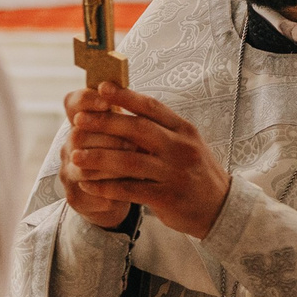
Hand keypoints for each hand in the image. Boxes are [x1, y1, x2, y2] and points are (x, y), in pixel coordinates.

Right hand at [58, 85, 135, 231]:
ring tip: (135, 168)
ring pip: (81, 166)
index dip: (87, 100)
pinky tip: (128, 190)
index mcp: (82, 123)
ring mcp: (68, 171)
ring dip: (111, 166)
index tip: (107, 103)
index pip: (73, 103)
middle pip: (77, 135)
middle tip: (134, 144)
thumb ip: (128, 117)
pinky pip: (88, 192)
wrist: (123, 193)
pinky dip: (110, 191)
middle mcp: (69, 145)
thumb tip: (139, 100)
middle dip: (108, 139)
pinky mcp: (74, 196)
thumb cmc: (127, 154)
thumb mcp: (129, 132)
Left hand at [60, 83, 232, 241]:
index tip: (100, 87)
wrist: (221, 208)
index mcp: (184, 129)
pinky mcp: (166, 197)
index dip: (125, 96)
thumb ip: (161, 129)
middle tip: (78, 121)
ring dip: (98, 157)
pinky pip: (129, 189)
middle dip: (105, 123)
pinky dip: (105, 186)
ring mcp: (174, 173)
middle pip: (138, 129)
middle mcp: (181, 148)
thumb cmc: (196, 172)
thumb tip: (125, 110)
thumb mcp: (187, 143)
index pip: (151, 106)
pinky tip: (88, 184)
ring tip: (75, 156)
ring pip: (130, 161)